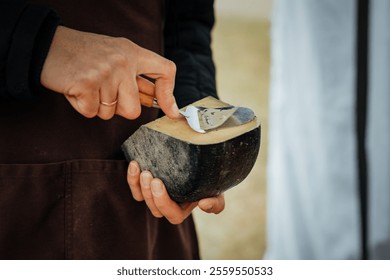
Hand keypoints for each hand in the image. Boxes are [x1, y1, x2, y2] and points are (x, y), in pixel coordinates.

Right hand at [41, 26, 179, 119]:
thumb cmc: (82, 55)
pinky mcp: (87, 84)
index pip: (165, 71)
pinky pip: (91, 112)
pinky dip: (82, 106)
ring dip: (97, 106)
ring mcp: (105, 72)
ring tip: (87, 85)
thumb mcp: (115, 56)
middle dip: (118, 110)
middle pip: (134, 110)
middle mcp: (122, 61)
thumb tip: (158, 101)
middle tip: (103, 93)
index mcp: (132, 52)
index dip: (169, 95)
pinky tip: (76, 88)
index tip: (172, 112)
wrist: (46, 46)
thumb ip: (135, 78)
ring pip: (110, 113)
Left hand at [127, 161, 224, 223]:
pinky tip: (134, 163)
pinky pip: (135, 186)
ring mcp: (155, 194)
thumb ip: (216, 203)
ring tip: (141, 169)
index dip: (162, 202)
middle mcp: (167, 204)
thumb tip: (203, 205)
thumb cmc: (210, 181)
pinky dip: (132, 177)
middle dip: (149, 192)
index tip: (159, 182)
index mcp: (182, 210)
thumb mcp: (218, 192)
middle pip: (154, 206)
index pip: (172, 215)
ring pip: (142, 197)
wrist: (201, 163)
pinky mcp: (146, 183)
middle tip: (149, 174)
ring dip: (138, 185)